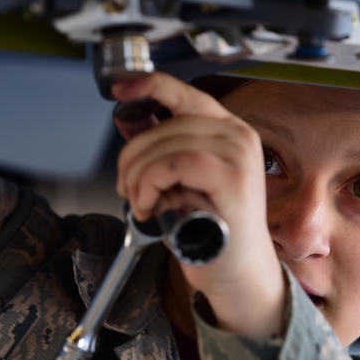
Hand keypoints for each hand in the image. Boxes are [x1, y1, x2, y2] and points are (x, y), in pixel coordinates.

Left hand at [112, 72, 286, 338]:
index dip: (149, 85)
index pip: (184, 92)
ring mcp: (239, 153)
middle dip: (132, 157)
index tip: (120, 89)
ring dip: (138, 177)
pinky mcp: (232, 176)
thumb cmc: (210, 231)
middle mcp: (238, 134)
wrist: (237, 274)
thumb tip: (128, 120)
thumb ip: (159, 150)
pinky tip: (150, 208)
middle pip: (164, 123)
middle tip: (128, 188)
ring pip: (164, 144)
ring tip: (142, 203)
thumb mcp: (176, 182)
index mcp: (227, 130)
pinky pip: (173, 164)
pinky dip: (150, 185)